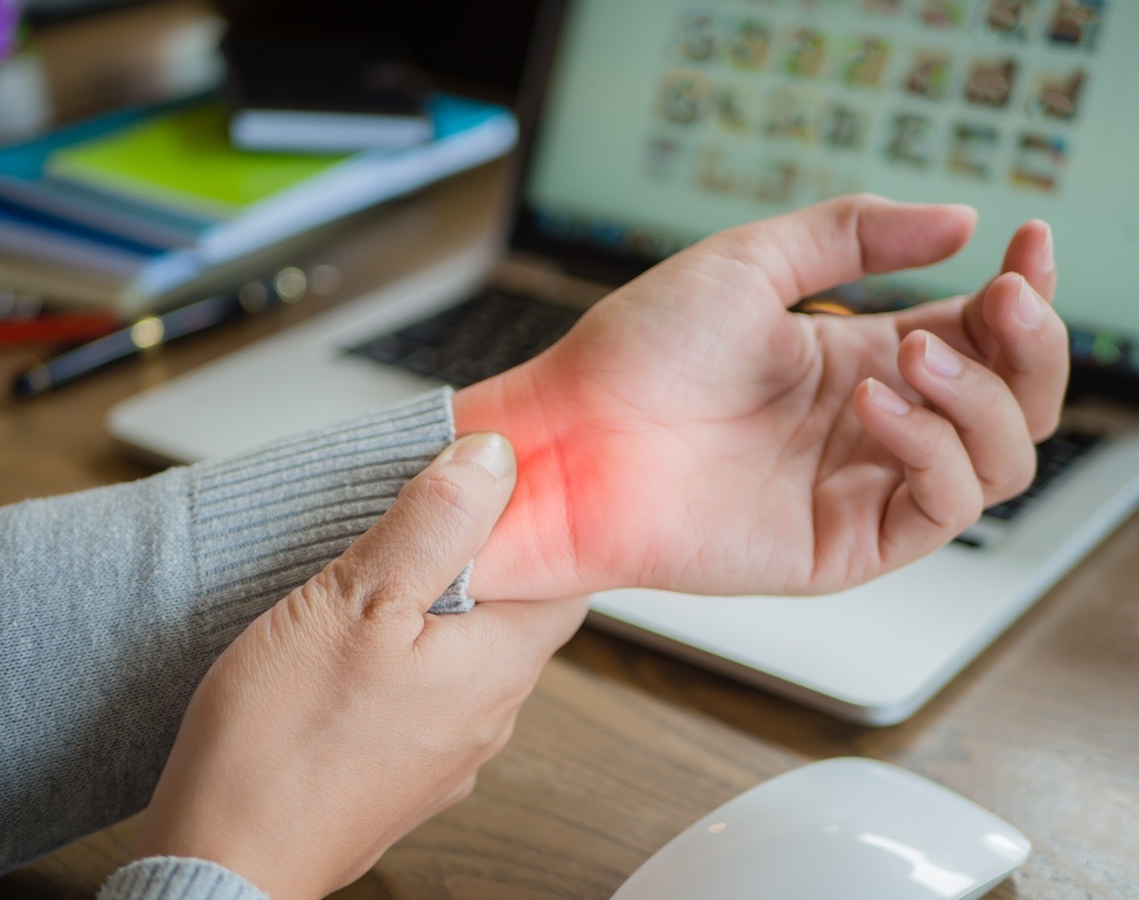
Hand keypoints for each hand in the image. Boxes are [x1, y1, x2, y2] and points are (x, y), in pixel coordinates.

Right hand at [134, 433, 587, 898]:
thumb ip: (435, 525)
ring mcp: (448, 752)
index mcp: (500, 666)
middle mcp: (490, 715)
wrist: (222, 861)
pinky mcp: (403, 773)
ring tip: (371, 581)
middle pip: (511, 613)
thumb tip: (494, 460)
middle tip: (416, 522)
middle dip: (475, 563)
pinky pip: (424, 694)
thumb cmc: (281, 744)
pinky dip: (402, 658)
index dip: (532, 524)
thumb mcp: (357, 602)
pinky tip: (349, 651)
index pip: (564, 578)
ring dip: (432, 611)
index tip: (488, 489)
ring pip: (464, 653)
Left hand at [455, 194, 1067, 599]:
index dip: (1019, 296)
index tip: (1028, 244)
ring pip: (997, 460)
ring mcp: (857, 488)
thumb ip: (853, 235)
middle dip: (1031, 347)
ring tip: (911, 353)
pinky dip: (932, 450)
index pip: (978, 336)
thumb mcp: (750, 264)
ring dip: (981, 397)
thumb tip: (961, 221)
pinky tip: (872, 403)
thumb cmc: (636, 352)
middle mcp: (867, 426)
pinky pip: (939, 509)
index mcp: (852, 360)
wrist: (571, 438)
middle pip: (1011, 403)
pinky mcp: (839, 545)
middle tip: (1006, 300)